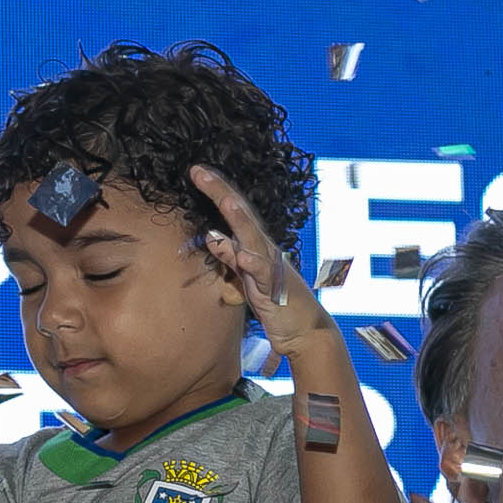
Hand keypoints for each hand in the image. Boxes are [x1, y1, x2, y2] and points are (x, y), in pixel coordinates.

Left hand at [190, 165, 327, 358]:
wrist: (306, 331)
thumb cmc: (276, 304)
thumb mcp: (246, 279)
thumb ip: (230, 258)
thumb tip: (212, 237)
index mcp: (255, 246)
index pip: (234, 213)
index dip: (216, 191)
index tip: (196, 171)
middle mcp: (264, 250)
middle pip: (240, 215)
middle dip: (220, 192)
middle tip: (198, 171)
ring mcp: (271, 268)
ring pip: (253, 238)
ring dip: (239, 219)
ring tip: (224, 201)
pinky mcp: (276, 290)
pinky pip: (265, 275)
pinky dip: (254, 264)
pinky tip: (243, 256)